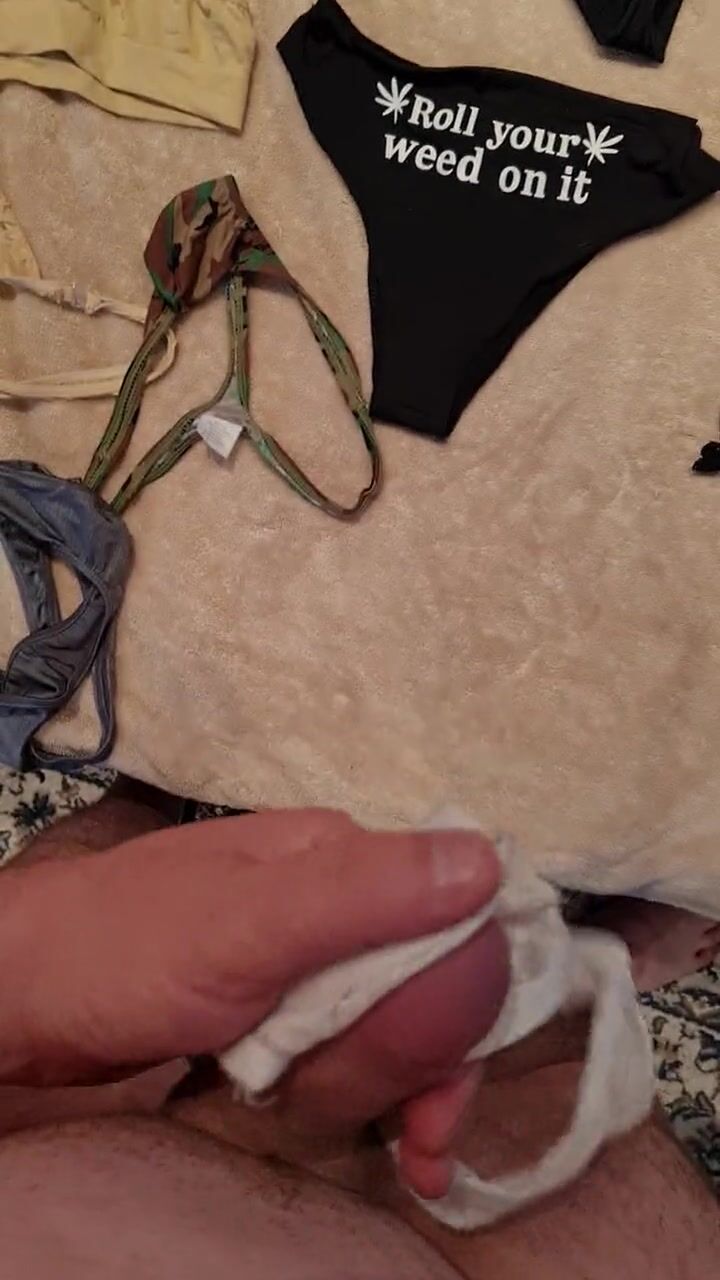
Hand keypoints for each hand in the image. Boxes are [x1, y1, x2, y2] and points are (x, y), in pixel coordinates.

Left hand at [1, 809, 507, 1195]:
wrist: (30, 993)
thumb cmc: (127, 949)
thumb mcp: (245, 923)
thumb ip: (361, 894)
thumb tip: (486, 860)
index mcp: (346, 857)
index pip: (459, 934)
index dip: (453, 1021)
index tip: (424, 1095)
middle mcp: (345, 899)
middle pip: (433, 994)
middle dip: (390, 1063)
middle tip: (308, 1082)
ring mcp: (317, 956)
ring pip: (397, 1033)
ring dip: (357, 1086)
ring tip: (277, 1091)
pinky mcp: (292, 1004)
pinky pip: (361, 1052)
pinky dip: (373, 1101)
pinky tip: (399, 1151)